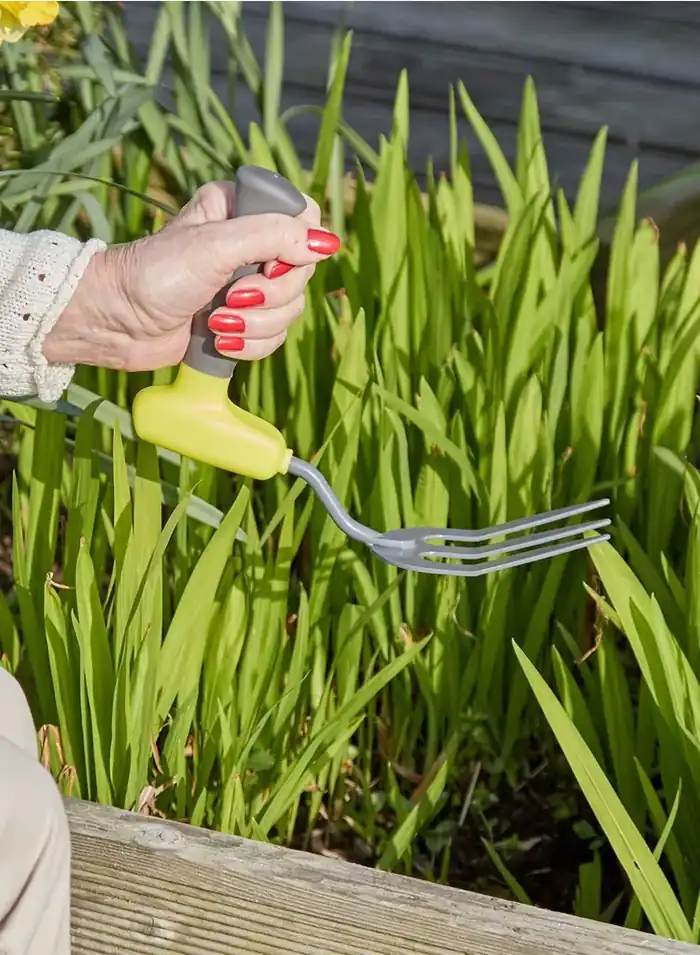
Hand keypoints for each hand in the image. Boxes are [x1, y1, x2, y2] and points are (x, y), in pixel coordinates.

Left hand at [43, 180, 339, 370]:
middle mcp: (250, 244)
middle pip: (302, 273)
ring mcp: (247, 284)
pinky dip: (250, 346)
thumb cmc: (154, 275)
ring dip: (256, 326)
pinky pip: (275, 337)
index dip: (295, 249)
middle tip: (229, 298)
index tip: (267, 264)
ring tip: (216, 323)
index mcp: (242, 209)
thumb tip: (328, 243)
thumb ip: (273, 236)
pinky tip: (219, 341)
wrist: (116, 323)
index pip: (304, 218)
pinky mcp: (241, 321)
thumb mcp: (215, 247)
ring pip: (291, 310)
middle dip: (268, 297)